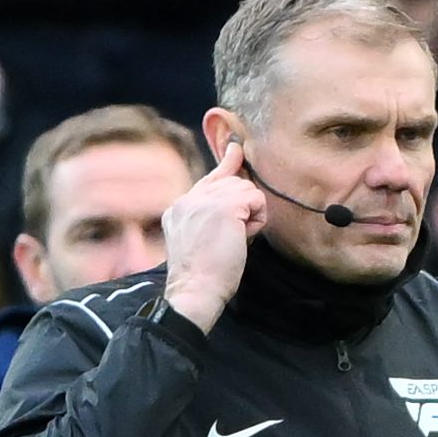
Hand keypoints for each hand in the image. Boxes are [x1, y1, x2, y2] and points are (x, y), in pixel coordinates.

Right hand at [161, 139, 266, 333]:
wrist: (195, 289)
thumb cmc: (203, 275)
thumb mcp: (200, 238)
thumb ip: (211, 215)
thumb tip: (239, 200)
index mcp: (180, 207)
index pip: (209, 178)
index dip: (227, 164)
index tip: (236, 148)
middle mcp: (188, 199)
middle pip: (233, 183)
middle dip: (244, 208)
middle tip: (234, 236)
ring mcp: (204, 200)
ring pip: (246, 190)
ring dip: (250, 216)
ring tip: (235, 239)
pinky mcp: (224, 206)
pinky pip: (256, 200)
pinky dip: (257, 220)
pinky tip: (242, 237)